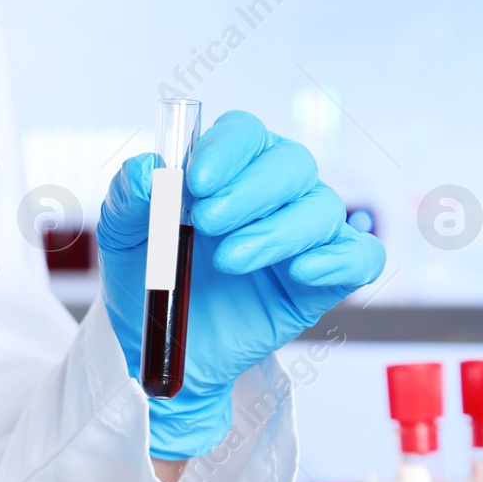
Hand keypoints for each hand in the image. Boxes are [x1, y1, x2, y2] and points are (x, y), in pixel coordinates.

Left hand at [97, 110, 384, 459]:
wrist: (157, 348)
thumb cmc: (146, 280)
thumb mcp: (122, 239)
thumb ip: (128, 199)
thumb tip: (147, 170)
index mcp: (228, 168)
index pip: (244, 134)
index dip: (227, 150)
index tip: (196, 181)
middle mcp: (273, 193)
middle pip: (291, 164)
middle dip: (252, 190)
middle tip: (207, 222)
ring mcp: (302, 235)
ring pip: (322, 209)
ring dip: (276, 232)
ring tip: (230, 261)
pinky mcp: (322, 280)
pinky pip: (360, 257)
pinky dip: (340, 259)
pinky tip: (302, 271)